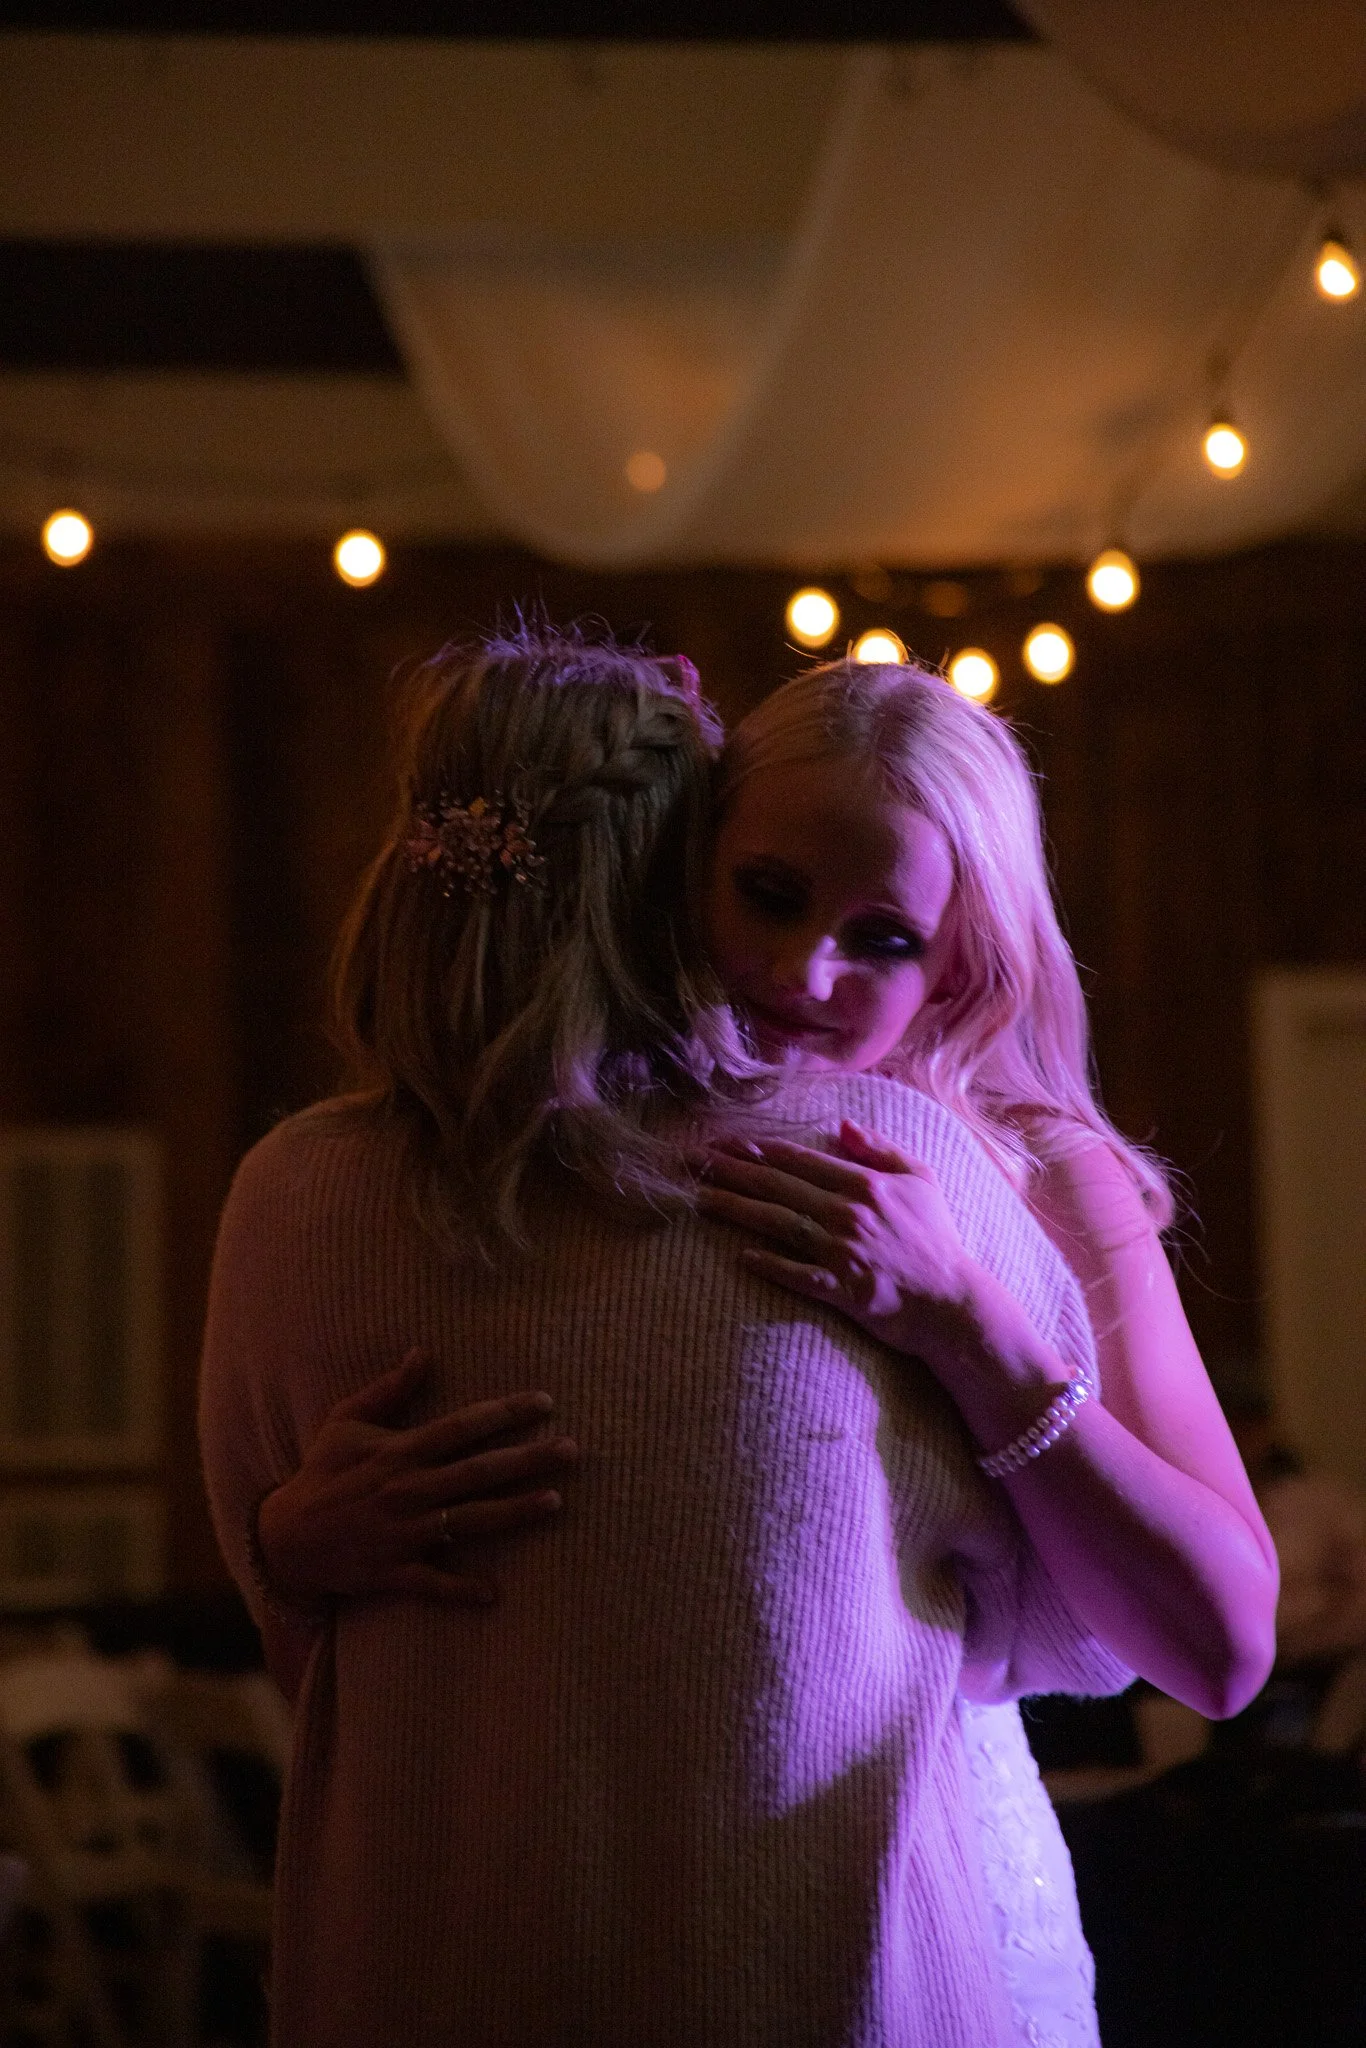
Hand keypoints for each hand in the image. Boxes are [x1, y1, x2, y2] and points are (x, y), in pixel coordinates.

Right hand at [256, 1350, 578, 1607]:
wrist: (284, 1540)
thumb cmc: (320, 1474)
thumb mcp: (345, 1422)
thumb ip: (388, 1390)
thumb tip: (423, 1352)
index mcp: (399, 1451)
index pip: (462, 1426)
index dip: (505, 1413)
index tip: (546, 1403)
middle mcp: (407, 1490)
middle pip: (479, 1471)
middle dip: (528, 1460)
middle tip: (572, 1450)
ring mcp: (403, 1533)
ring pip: (469, 1521)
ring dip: (514, 1512)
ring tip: (556, 1502)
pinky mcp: (393, 1572)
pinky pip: (433, 1583)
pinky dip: (461, 1590)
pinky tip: (494, 1593)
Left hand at [699, 1120, 979, 1366]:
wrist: (953, 1303)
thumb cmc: (937, 1239)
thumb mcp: (921, 1180)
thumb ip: (881, 1149)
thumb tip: (841, 1125)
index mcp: (866, 1184)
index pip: (800, 1160)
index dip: (759, 1148)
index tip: (723, 1140)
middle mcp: (850, 1213)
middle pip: (780, 1186)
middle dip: (733, 1170)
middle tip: (694, 1161)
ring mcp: (845, 1252)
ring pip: (779, 1223)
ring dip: (736, 1209)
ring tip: (699, 1198)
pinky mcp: (843, 1289)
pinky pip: (798, 1274)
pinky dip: (770, 1264)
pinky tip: (740, 1256)